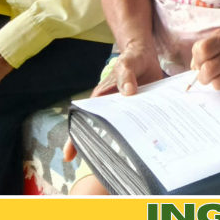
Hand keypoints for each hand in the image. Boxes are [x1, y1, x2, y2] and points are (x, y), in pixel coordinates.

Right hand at [64, 44, 162, 162]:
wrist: (147, 54)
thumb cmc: (131, 58)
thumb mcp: (127, 64)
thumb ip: (126, 76)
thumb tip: (128, 93)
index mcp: (102, 98)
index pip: (84, 119)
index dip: (75, 137)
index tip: (69, 155)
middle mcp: (113, 108)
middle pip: (104, 130)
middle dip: (103, 146)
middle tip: (106, 165)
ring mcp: (128, 110)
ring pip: (123, 130)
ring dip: (126, 142)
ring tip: (131, 160)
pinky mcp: (142, 109)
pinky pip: (141, 124)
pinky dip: (144, 133)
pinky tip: (151, 143)